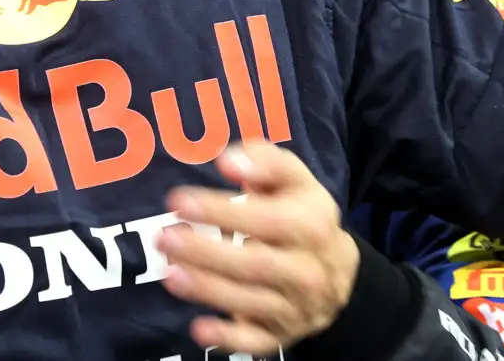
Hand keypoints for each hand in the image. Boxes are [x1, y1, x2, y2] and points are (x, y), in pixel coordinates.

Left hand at [158, 141, 358, 355]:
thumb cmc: (304, 215)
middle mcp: (309, 270)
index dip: (222, 210)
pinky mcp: (283, 336)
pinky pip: (257, 342)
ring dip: (208, 290)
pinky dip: (229, 339)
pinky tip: (199, 329)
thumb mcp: (295, 181)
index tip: (178, 201)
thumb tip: (229, 160)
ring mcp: (297, 307)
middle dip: (207, 252)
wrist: (339, 272)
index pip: (267, 219)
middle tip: (164, 237)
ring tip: (169, 273)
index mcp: (314, 225)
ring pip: (252, 302)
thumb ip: (265, 163)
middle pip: (256, 264)